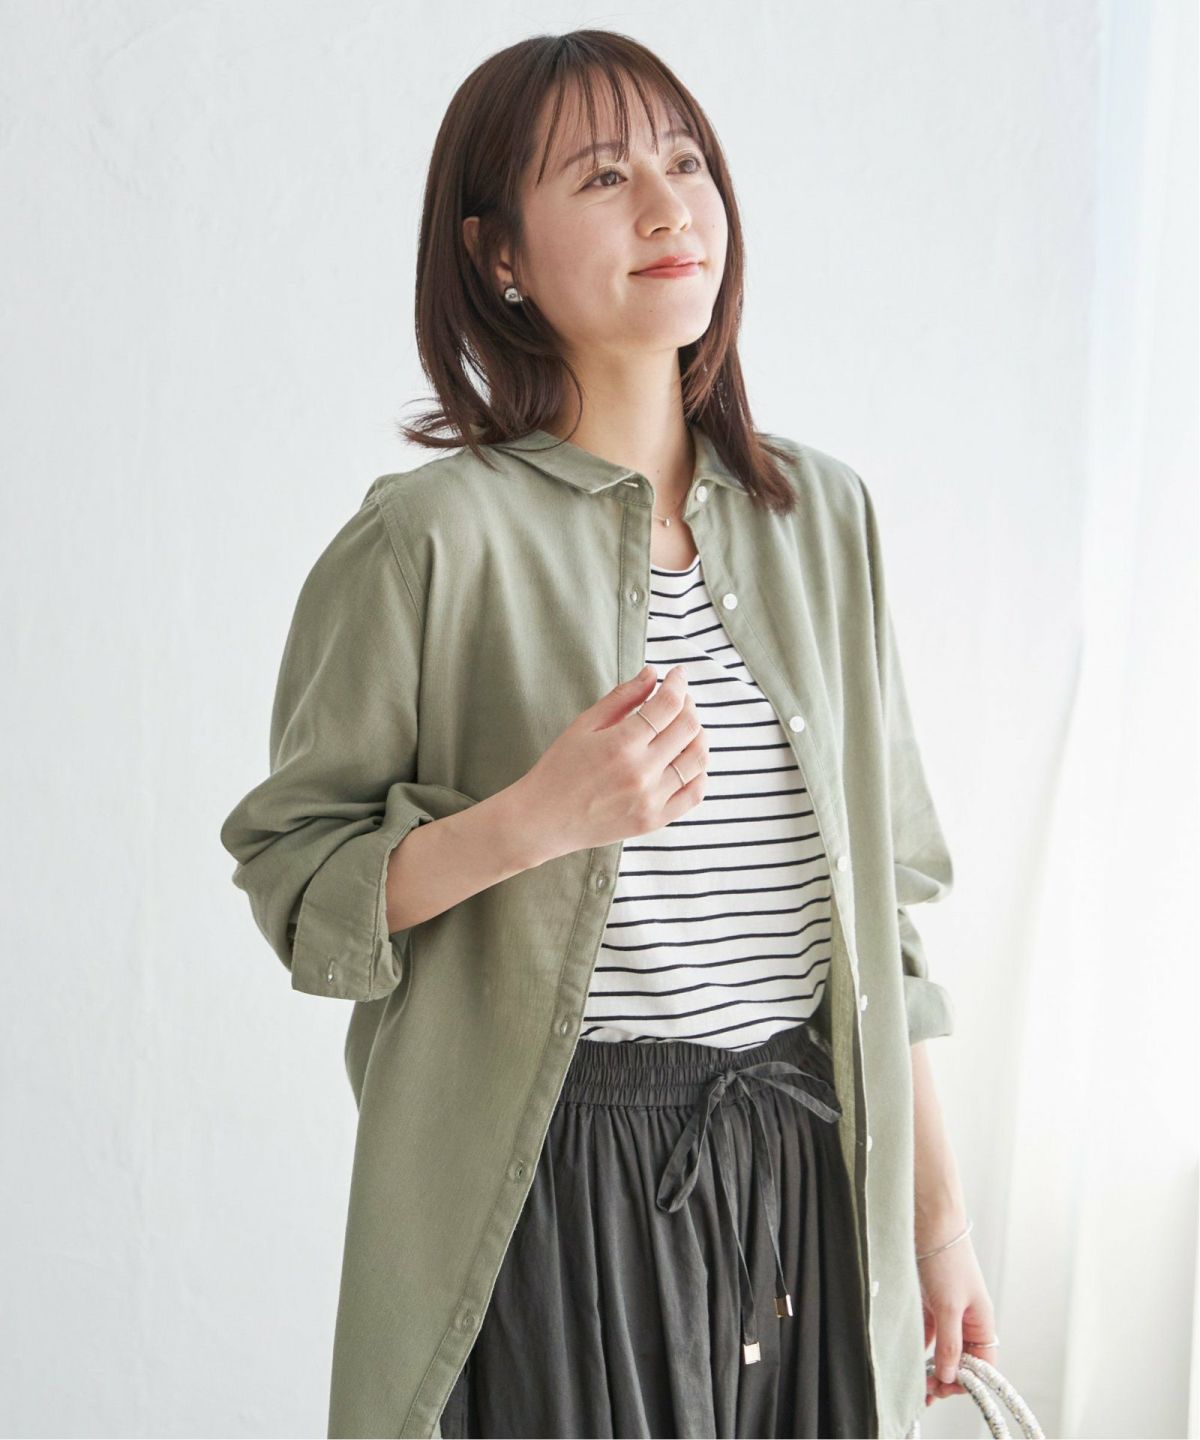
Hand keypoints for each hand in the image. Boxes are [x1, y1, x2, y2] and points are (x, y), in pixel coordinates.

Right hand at [515, 664, 708, 863]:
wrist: (542, 821)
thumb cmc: (558, 769)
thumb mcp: (583, 725)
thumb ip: (621, 697)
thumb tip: (652, 674)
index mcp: (620, 744)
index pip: (668, 704)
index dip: (678, 682)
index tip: (677, 674)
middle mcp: (641, 772)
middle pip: (688, 728)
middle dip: (689, 704)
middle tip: (679, 698)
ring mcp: (651, 799)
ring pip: (697, 759)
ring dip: (698, 735)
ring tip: (685, 727)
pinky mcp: (654, 820)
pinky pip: (695, 793)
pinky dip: (699, 772)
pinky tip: (688, 760)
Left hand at [918, 1229, 998, 1407]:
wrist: (929, 1222)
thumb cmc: (947, 1260)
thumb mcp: (949, 1307)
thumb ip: (949, 1343)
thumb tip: (950, 1376)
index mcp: (982, 1322)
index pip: (983, 1365)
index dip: (967, 1382)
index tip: (944, 1390)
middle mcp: (968, 1320)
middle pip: (963, 1360)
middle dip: (948, 1377)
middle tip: (926, 1391)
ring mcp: (948, 1311)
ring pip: (944, 1348)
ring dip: (933, 1366)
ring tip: (917, 1383)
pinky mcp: (930, 1302)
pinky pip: (929, 1334)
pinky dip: (922, 1348)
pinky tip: (911, 1359)